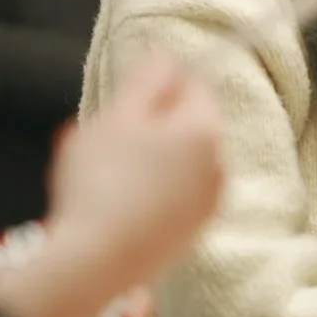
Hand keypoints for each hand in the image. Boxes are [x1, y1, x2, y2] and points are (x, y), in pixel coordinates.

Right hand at [49, 52, 223, 286]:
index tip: (125, 103)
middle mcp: (219, 165)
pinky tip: (117, 205)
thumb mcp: (118, 117)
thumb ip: (147, 80)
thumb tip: (166, 55)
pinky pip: (174, 197)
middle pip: (188, 126)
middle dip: (152, 126)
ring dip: (150, 161)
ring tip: (108, 177)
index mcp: (205, 129)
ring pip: (179, 163)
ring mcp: (209, 203)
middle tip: (109, 141)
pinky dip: (151, 194)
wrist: (96, 262)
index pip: (195, 85)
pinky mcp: (193, 233)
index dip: (158, 88)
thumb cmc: (102, 183)